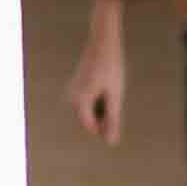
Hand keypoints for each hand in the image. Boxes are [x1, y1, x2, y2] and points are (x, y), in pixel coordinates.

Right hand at [73, 1, 129, 145]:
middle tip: (111, 92)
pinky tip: (103, 84)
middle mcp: (70, 99)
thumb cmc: (112, 68)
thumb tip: (111, 143)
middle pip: (91, 120)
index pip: (92, 128)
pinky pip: (89, 103)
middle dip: (104, 114)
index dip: (107, 124)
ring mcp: (71, 93)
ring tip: (107, 87)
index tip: (116, 106)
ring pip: (91, 112)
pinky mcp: (75, 89)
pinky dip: (99, 100)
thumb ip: (113, 120)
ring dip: (103, 106)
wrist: (103, 42)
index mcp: (79, 102)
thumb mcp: (115, 95)